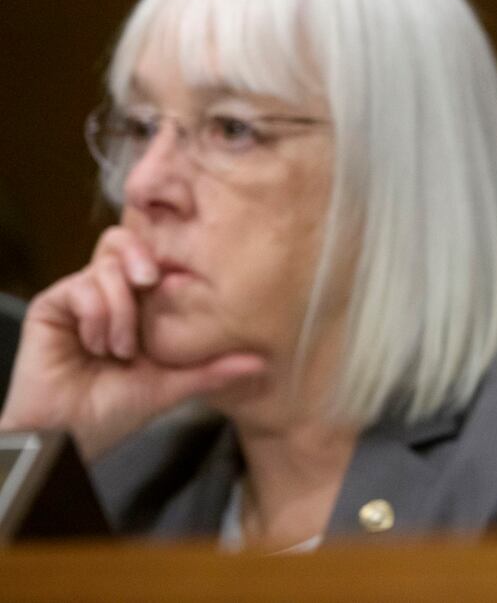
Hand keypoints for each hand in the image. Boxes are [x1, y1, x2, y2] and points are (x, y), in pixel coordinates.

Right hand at [0, 227, 266, 459]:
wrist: (71, 434)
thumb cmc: (115, 411)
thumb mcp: (172, 384)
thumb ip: (213, 369)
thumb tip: (264, 362)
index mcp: (137, 305)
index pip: (152, 257)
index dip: (168, 259)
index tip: (180, 279)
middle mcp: (108, 294)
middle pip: (122, 241)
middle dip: (144, 258)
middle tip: (152, 283)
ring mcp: (79, 298)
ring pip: (106, 266)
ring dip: (121, 309)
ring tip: (119, 349)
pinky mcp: (52, 306)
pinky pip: (81, 286)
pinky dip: (97, 314)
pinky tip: (96, 345)